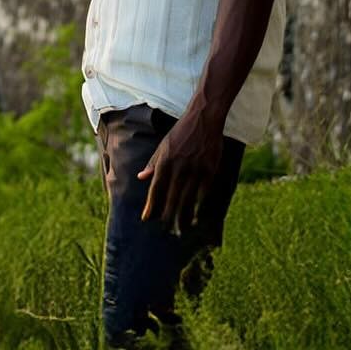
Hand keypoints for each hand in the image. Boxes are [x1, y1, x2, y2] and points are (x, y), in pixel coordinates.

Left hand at [138, 106, 223, 233]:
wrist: (204, 119)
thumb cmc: (181, 132)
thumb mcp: (163, 145)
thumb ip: (153, 163)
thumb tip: (141, 178)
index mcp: (164, 161)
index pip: (155, 189)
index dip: (151, 206)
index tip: (146, 218)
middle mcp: (178, 168)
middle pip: (171, 198)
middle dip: (167, 216)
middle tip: (164, 230)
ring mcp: (195, 170)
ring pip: (187, 199)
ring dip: (183, 216)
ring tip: (180, 228)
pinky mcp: (210, 170)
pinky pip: (203, 193)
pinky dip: (199, 206)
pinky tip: (196, 216)